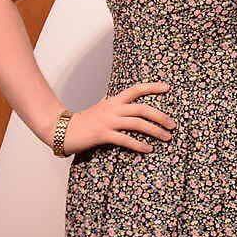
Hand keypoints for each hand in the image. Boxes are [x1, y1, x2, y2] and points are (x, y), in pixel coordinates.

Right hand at [58, 81, 176, 154]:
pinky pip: (125, 139)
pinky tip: (148, 149)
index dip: (152, 87)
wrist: (63, 129)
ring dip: (155, 131)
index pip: (136, 89)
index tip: (167, 88)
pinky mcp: (103, 135)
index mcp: (114, 100)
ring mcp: (108, 121)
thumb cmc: (84, 120)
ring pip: (137, 124)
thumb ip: (113, 102)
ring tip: (166, 137)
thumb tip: (123, 99)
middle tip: (173, 124)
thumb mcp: (101, 107)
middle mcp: (113, 108)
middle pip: (142, 108)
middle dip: (160, 116)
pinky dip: (139, 144)